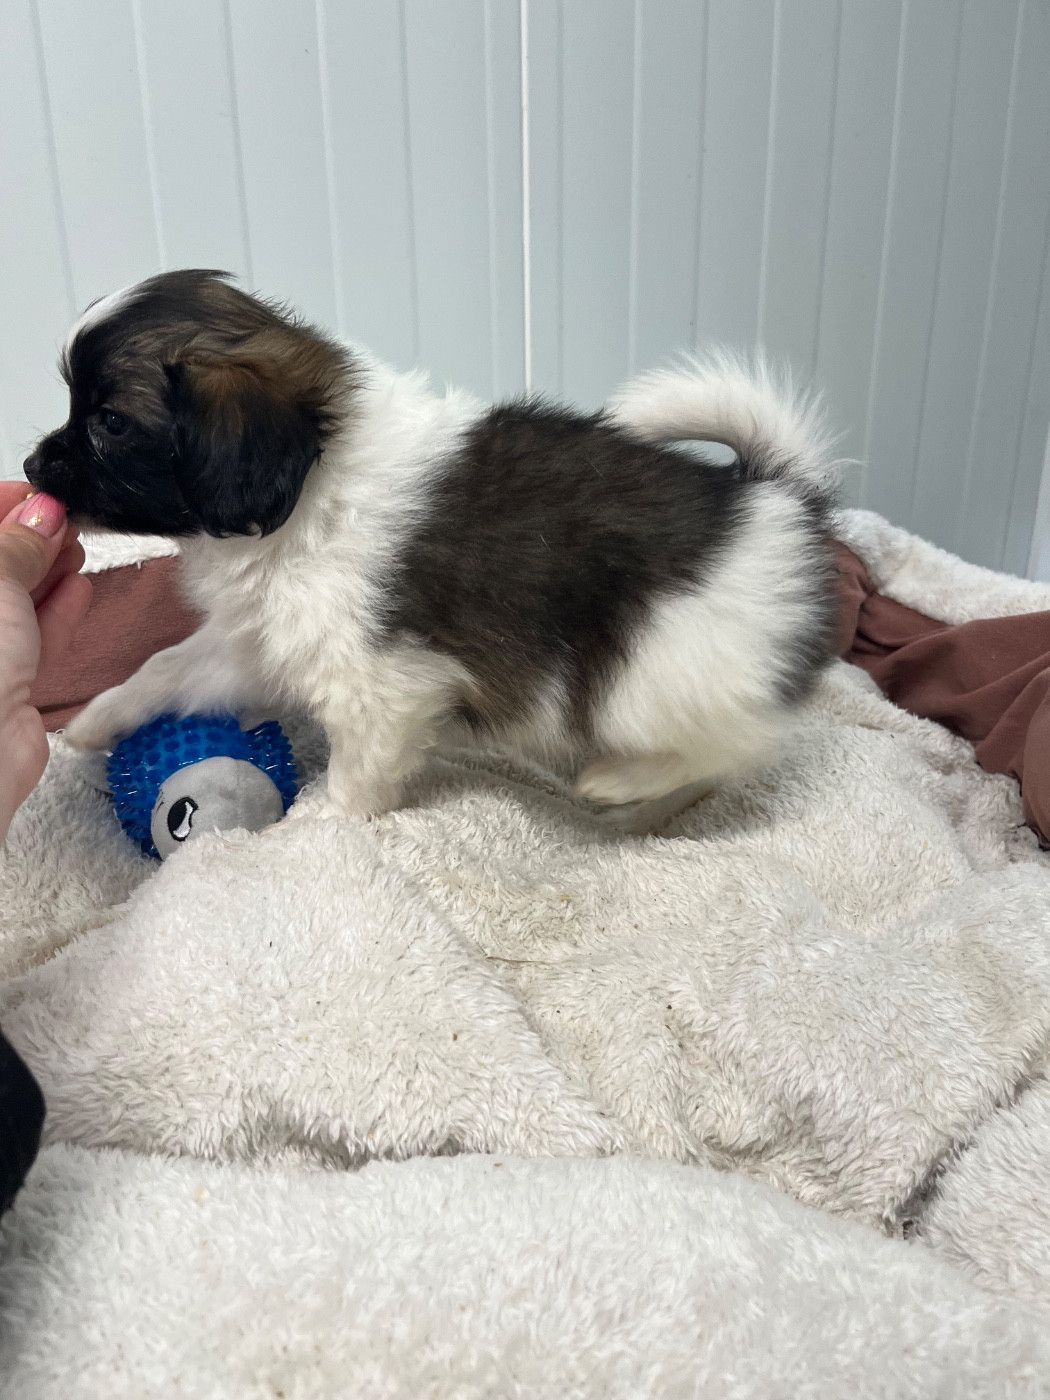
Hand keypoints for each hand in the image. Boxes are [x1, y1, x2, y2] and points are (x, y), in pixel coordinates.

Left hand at [0, 484, 92, 841]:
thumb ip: (17, 541)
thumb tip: (38, 511)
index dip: (2, 505)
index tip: (40, 492)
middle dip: (27, 536)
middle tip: (66, 518)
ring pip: (12, 599)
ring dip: (46, 571)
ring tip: (77, 546)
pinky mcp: (5, 684)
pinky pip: (32, 637)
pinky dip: (56, 611)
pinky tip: (78, 588)